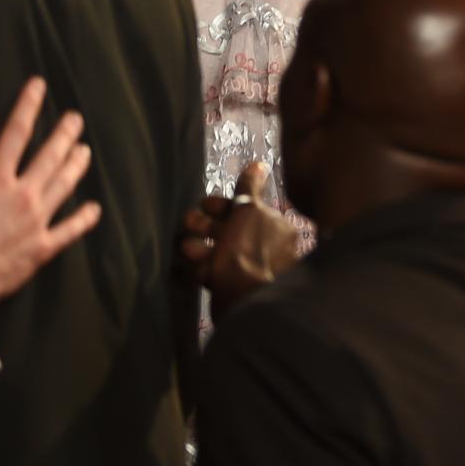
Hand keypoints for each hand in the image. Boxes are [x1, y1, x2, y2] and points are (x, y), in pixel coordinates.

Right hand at [0, 78, 101, 306]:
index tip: (39, 85)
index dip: (28, 105)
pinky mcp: (44, 246)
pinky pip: (70, 229)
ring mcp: (37, 220)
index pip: (17, 133)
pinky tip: (94, 208)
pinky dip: (84, 218)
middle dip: (65, 133)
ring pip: (65, 185)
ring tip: (84, 151)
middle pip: (50, 156)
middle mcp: (23, 194)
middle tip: (75, 119)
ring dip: (77, 166)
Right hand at [176, 161, 299, 313]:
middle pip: (230, 230)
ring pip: (220, 251)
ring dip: (200, 248)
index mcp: (276, 227)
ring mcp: (252, 269)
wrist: (244, 301)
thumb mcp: (248, 212)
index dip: (221, 205)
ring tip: (188, 251)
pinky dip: (205, 270)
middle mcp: (268, 247)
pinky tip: (197, 272)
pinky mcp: (236, 288)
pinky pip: (217, 273)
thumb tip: (258, 164)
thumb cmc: (247, 251)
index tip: (203, 205)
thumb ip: (250, 188)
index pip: (245, 209)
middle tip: (188, 225)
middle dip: (205, 226)